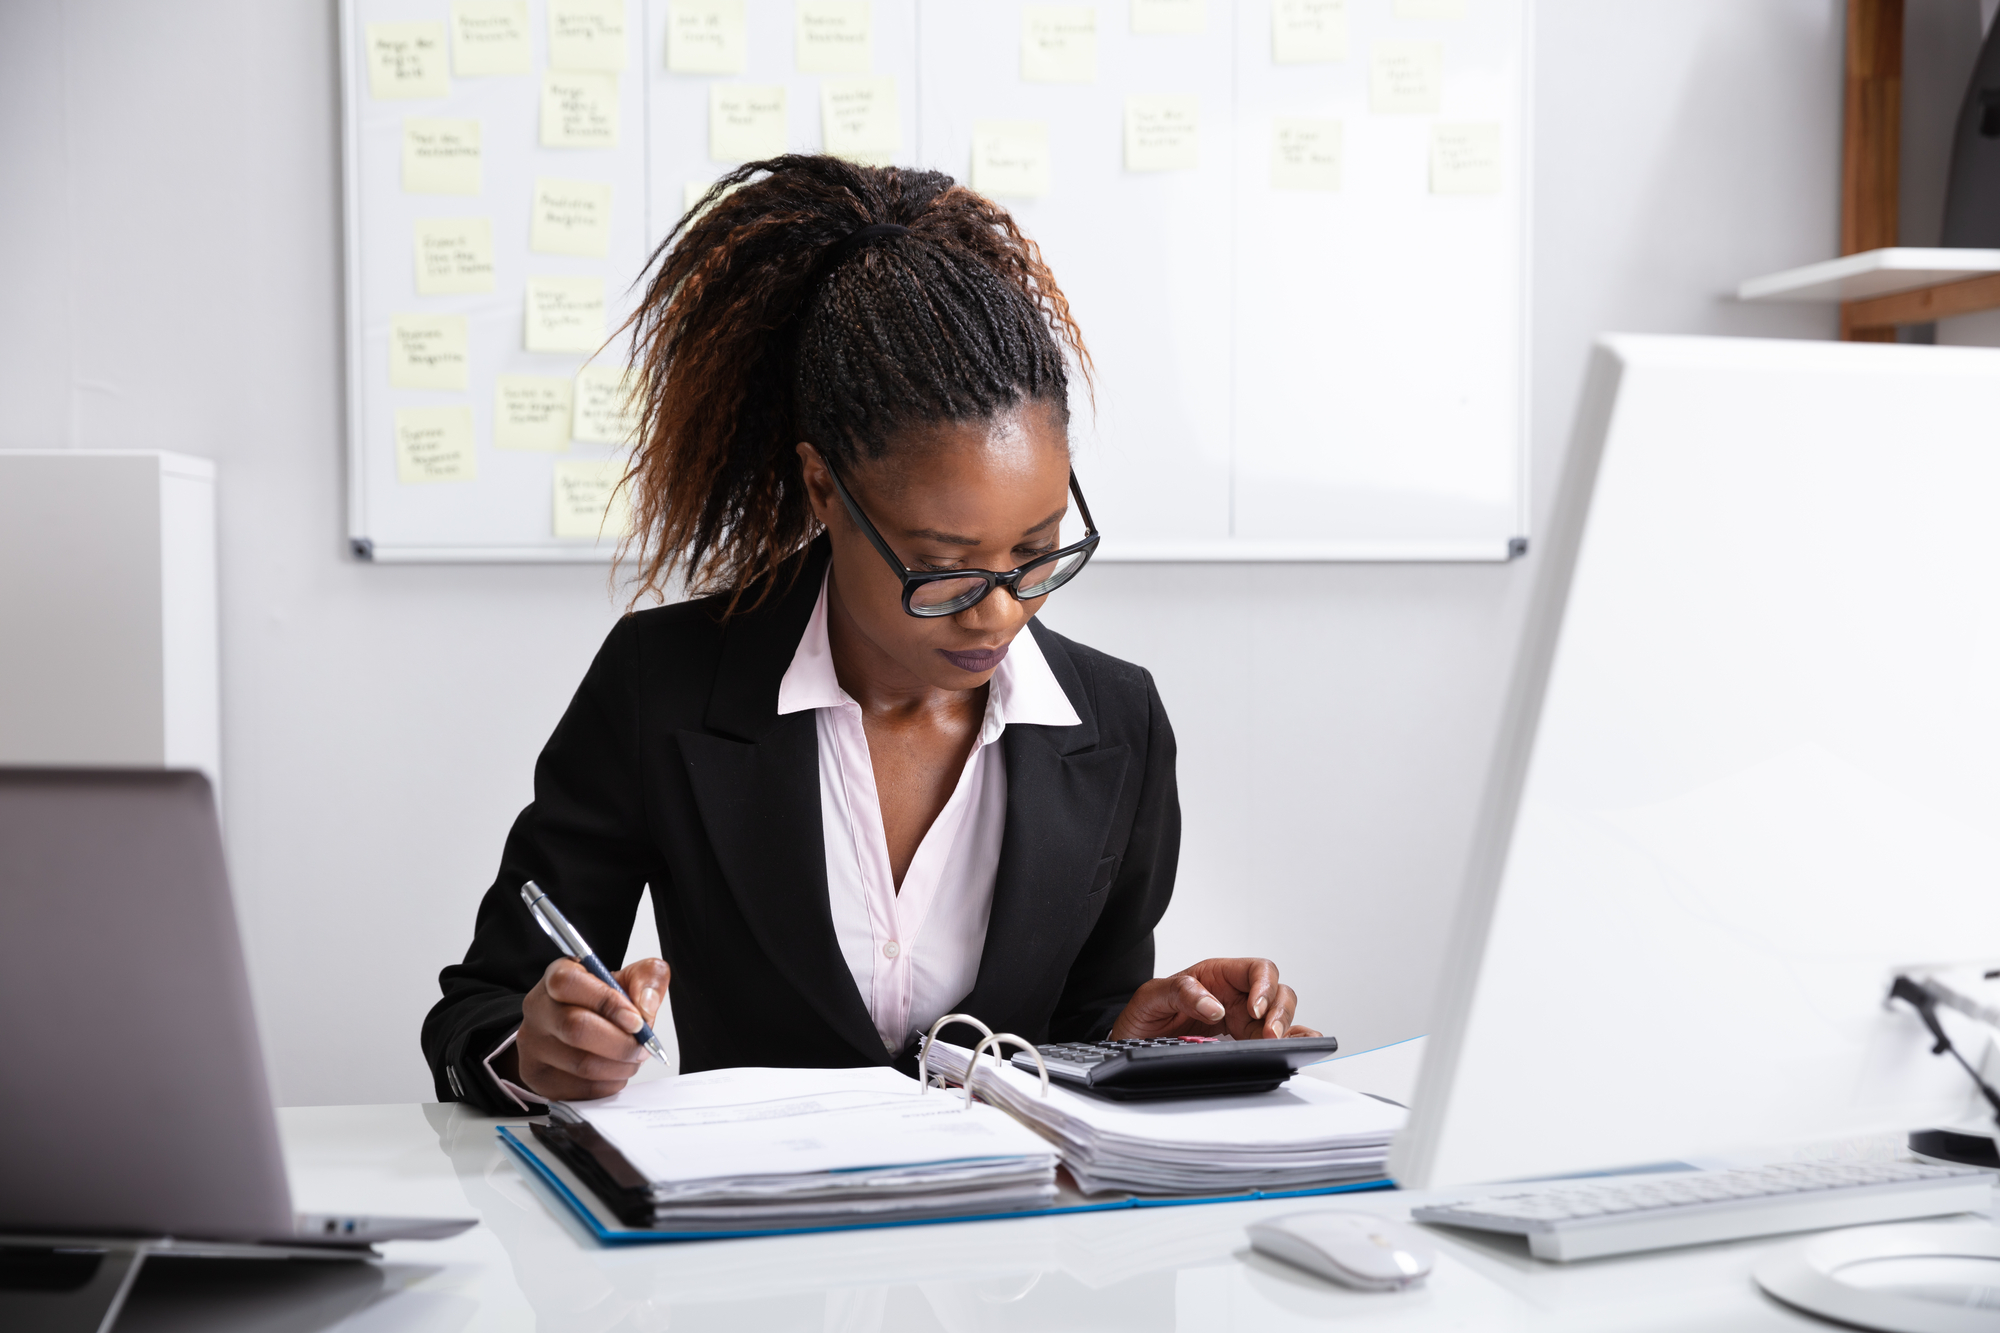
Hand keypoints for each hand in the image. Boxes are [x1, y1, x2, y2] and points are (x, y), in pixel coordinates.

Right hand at [510, 956, 668, 1100]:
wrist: (576, 1025)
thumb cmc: (602, 1001)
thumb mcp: (630, 977)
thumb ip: (648, 979)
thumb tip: (645, 1008)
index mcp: (557, 975)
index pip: (569, 984)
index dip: (607, 1002)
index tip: (636, 1020)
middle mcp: (538, 1008)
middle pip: (575, 1028)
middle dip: (621, 1043)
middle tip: (642, 1047)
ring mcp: (532, 1045)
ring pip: (581, 1064)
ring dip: (620, 1067)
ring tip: (632, 1059)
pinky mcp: (537, 1076)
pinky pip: (579, 1089)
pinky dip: (609, 1084)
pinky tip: (615, 1072)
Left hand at [1109, 958, 1320, 1041]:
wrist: (1132, 1043)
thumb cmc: (1143, 1015)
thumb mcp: (1150, 997)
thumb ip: (1180, 992)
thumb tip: (1214, 1006)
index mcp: (1216, 976)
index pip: (1255, 970)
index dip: (1263, 986)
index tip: (1255, 1008)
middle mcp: (1234, 994)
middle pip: (1276, 991)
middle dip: (1279, 1010)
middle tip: (1269, 1033)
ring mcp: (1241, 1019)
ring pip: (1280, 1014)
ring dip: (1285, 1027)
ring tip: (1275, 1043)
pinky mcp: (1243, 1041)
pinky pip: (1275, 1036)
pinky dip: (1293, 1038)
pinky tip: (1299, 1045)